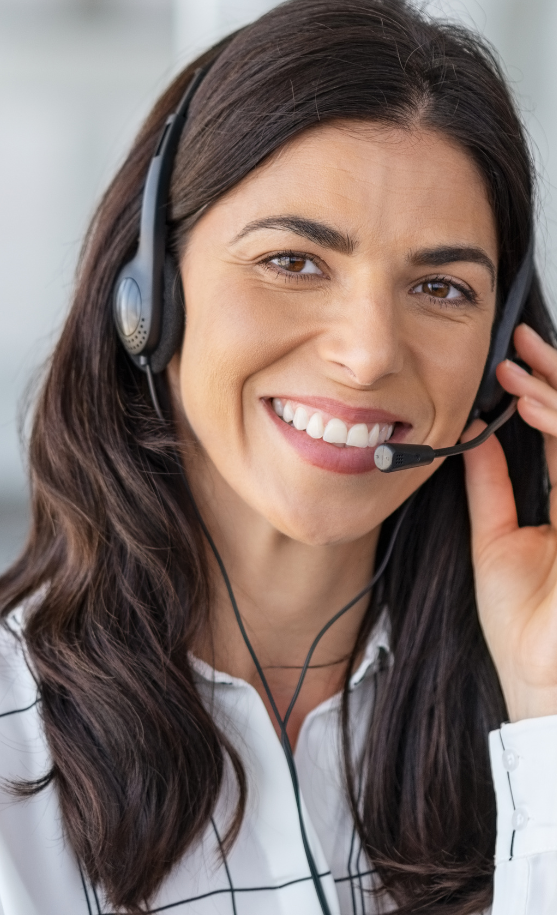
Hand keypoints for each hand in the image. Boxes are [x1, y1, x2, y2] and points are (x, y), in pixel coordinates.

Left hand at [463, 323, 556, 721]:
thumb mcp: (496, 540)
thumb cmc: (524, 623)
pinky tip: (535, 408)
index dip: (541, 392)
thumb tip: (472, 438)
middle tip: (524, 340)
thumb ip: (491, 487)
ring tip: (520, 369)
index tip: (511, 359)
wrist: (541, 680)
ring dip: (556, 397)